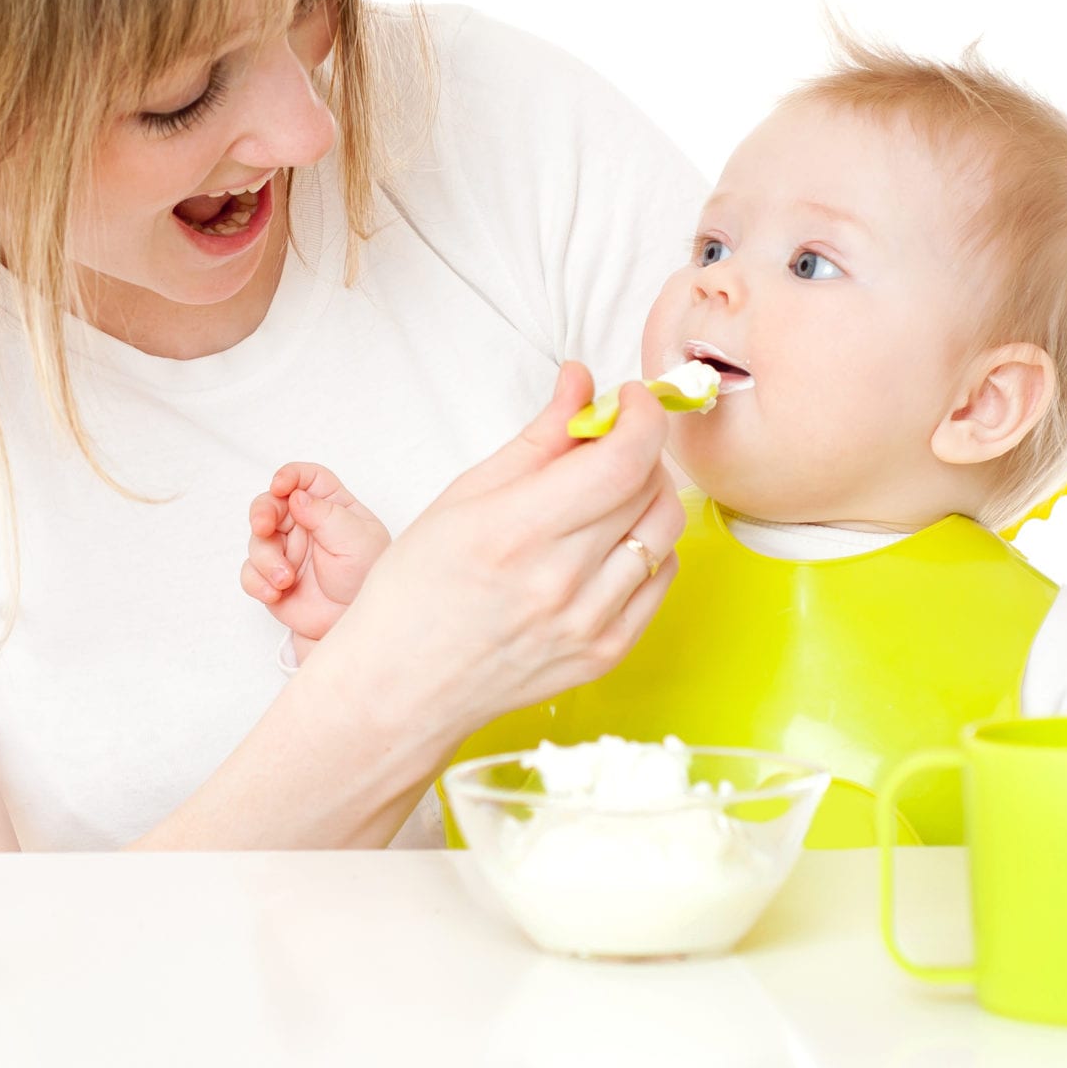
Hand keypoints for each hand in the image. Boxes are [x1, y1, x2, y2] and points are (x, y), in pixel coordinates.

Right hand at [240, 462, 392, 659]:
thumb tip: (296, 496)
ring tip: (285, 579)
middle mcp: (303, 524)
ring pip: (257, 540)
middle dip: (261, 513)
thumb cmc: (365, 577)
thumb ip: (326, 515)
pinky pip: (250, 573)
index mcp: (329, 506)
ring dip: (266, 558)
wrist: (353, 620)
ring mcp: (285, 550)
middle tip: (263, 527)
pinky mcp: (271, 577)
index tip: (280, 486)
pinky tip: (275, 592)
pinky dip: (257, 582)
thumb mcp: (357, 540)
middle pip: (270, 503)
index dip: (289, 476)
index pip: (305, 478)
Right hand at [305, 361, 684, 740]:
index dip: (641, 416)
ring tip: (605, 495)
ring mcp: (590, 623)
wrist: (403, 686)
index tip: (628, 399)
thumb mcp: (463, 497)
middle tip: (605, 444)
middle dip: (636, 448)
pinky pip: (661, 581)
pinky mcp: (606, 654)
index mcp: (517, 531)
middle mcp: (561, 581)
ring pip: (663, 533)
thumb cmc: (417, 590)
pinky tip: (608, 543)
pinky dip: (647, 548)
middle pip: (648, 487)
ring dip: (646, 496)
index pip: (622, 459)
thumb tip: (580, 381)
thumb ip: (537, 437)